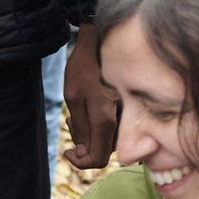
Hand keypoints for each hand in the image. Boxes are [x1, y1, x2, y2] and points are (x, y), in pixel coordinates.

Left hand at [62, 24, 117, 168]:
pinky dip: (100, 122)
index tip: (68, 151)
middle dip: (84, 144)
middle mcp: (123, 119)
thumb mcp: (73, 96)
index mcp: (106, 120)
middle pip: (105, 150)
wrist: (103, 37)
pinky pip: (116, 125)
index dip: (81, 161)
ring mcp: (129, 113)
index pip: (98, 159)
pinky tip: (89, 106)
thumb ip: (80, 127)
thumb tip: (83, 151)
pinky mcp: (130, 105)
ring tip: (76, 113)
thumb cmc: (85, 64)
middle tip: (70, 121)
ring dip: (91, 133)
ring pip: (111, 138)